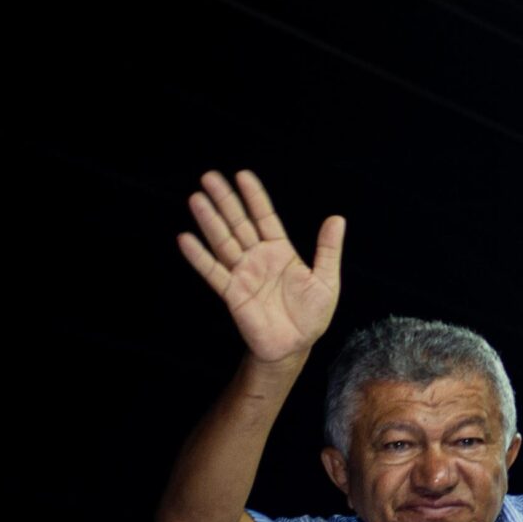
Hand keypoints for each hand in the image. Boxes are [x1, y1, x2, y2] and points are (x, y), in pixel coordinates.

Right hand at [176, 170, 343, 363]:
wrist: (295, 346)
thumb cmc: (312, 315)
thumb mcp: (326, 279)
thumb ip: (328, 249)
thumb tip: (337, 219)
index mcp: (281, 252)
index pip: (265, 218)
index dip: (255, 197)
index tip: (242, 175)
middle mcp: (258, 258)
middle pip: (239, 224)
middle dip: (225, 201)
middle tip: (210, 177)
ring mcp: (243, 274)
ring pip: (223, 242)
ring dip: (209, 221)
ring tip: (196, 198)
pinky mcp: (232, 293)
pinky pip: (213, 272)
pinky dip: (199, 256)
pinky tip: (185, 238)